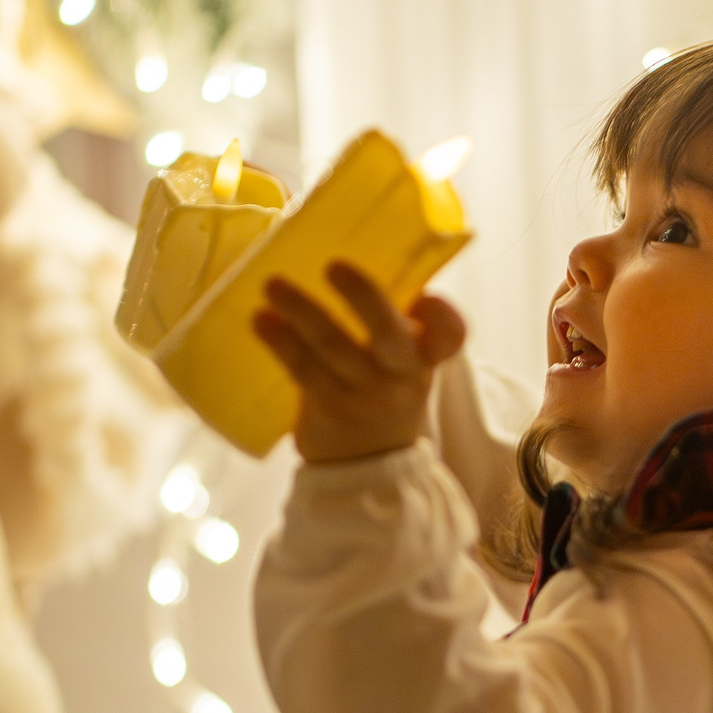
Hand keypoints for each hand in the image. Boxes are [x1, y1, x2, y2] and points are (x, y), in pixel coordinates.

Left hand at [253, 263, 466, 463]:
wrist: (367, 465)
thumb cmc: (382, 389)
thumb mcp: (402, 360)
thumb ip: (390, 318)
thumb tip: (348, 247)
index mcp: (426, 356)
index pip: (450, 336)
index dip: (443, 316)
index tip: (427, 297)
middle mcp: (402, 375)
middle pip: (388, 333)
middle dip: (363, 297)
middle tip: (334, 266)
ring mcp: (365, 395)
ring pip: (334, 346)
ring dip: (302, 311)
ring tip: (272, 285)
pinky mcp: (329, 409)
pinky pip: (302, 370)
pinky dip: (280, 341)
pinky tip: (262, 321)